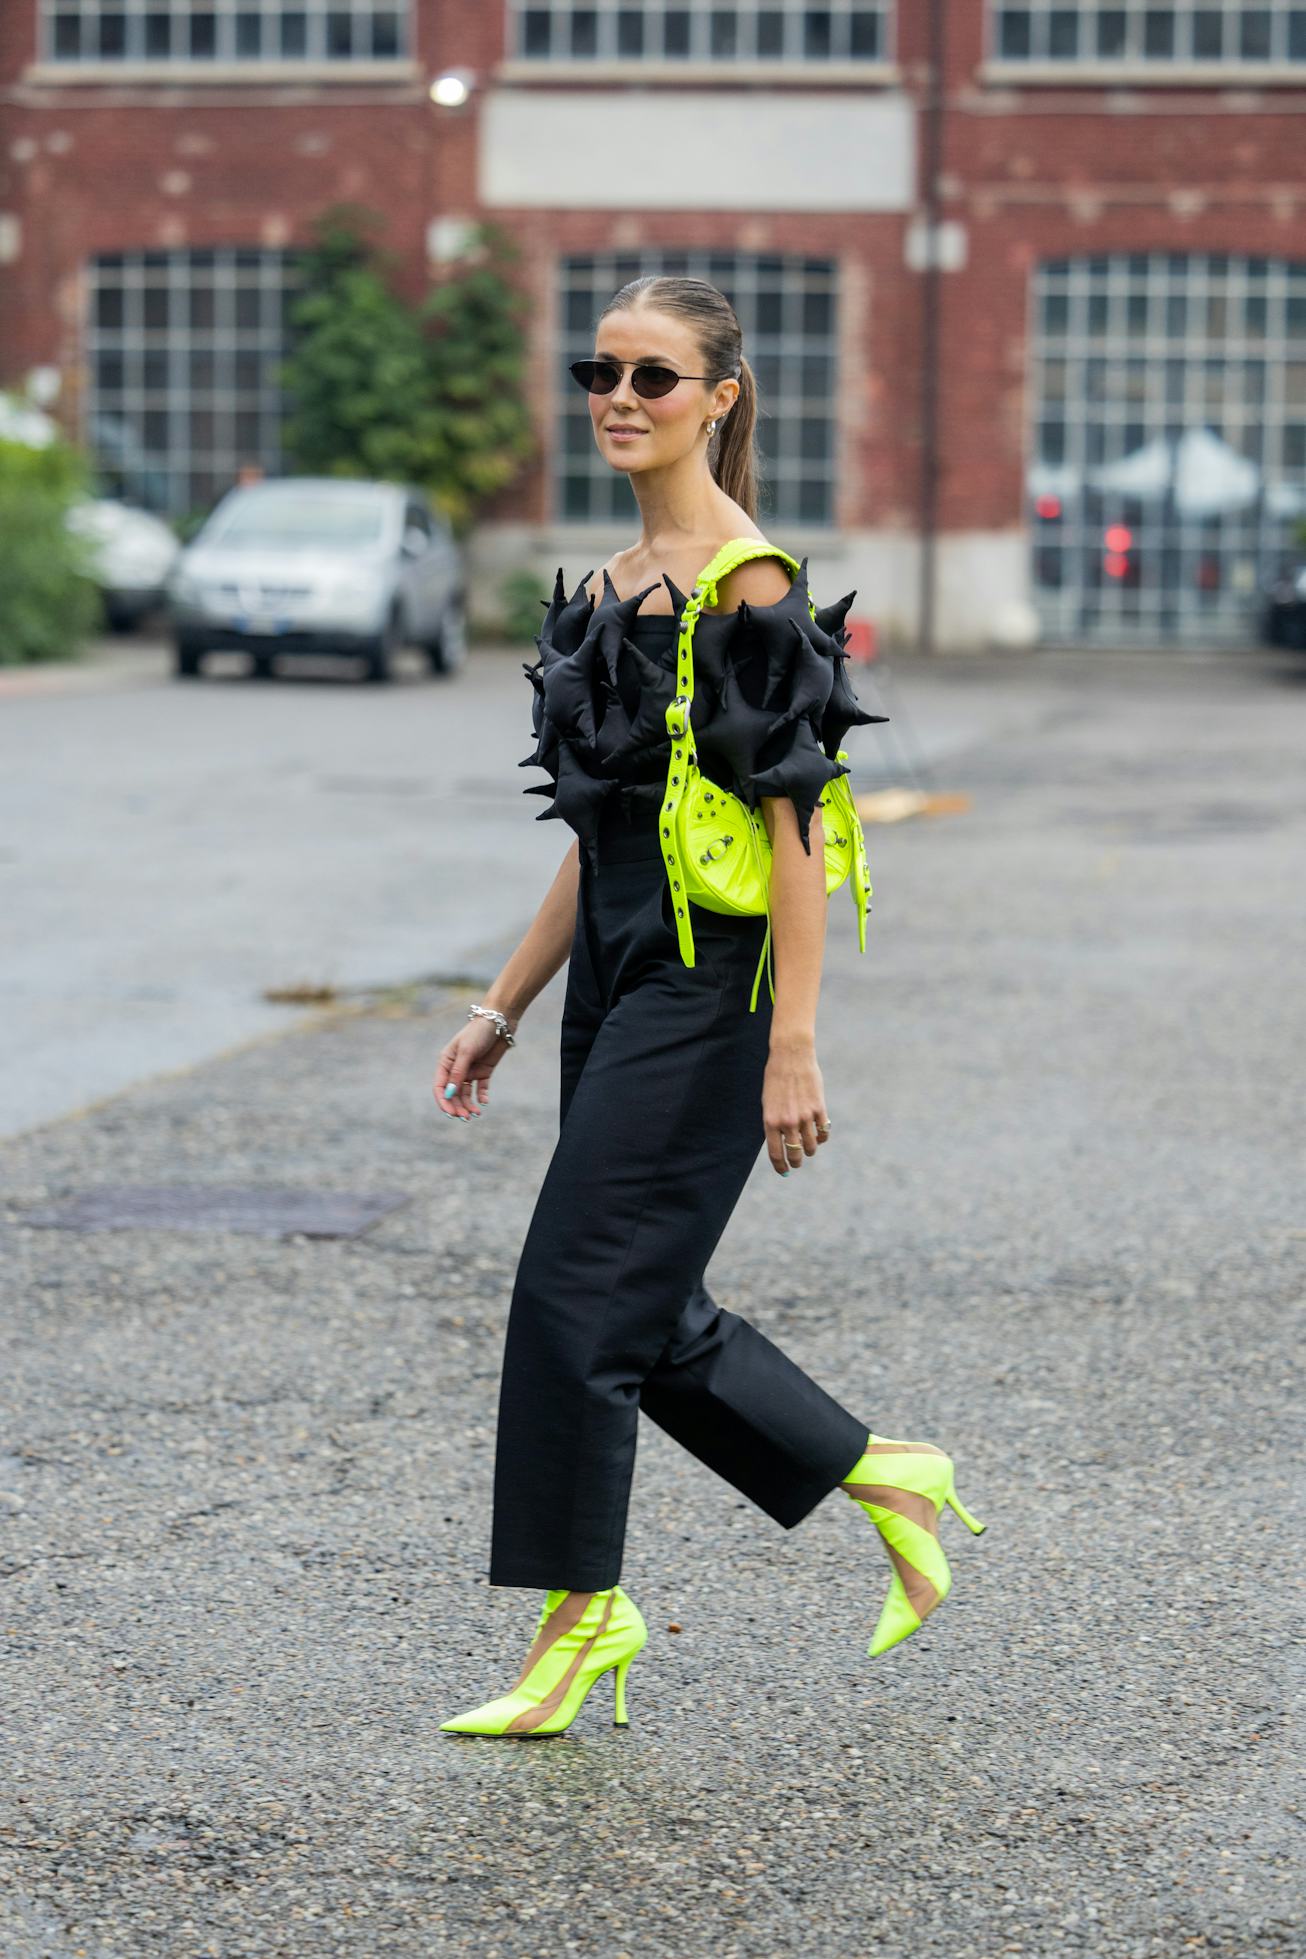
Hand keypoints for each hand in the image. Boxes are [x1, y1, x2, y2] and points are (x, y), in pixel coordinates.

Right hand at [434, 1014, 515, 1121]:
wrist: (499, 1022)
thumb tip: (450, 1093)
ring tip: (476, 1114)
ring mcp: (470, 1070)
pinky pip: (480, 1088)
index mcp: (446, 1062)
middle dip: (458, 1106)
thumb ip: (458, 1073)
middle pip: (453, 1093)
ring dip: (469, 1104)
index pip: (440, 1086)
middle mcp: (456, 1068)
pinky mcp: (484, 1071)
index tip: (450, 1113)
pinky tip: (484, 1102)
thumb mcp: (466, 1052)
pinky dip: (481, 1096)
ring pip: (465, 1093)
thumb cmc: (478, 1033)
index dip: (443, 1101)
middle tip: (466, 1117)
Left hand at [762, 1036, 830, 1175]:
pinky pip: (823, 1132)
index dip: (781, 1166)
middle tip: (797, 1163)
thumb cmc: (776, 1078)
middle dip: (796, 1162)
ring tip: (809, 1150)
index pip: (776, 1153)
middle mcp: (787, 1122)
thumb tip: (781, 1142)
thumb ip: (774, 1122)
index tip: (784, 1171)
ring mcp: (804, 1116)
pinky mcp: (819, 1109)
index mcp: (770, 1121)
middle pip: (795, 1153)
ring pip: (811, 1145)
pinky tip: (819, 1137)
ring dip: (810, 1151)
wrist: (791, 1056)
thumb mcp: (768, 1102)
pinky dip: (822, 1138)